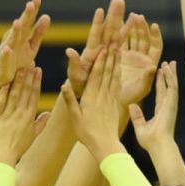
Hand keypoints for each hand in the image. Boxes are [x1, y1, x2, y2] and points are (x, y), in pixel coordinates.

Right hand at [0, 0, 50, 84]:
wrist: (1, 79)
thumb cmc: (16, 62)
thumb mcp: (31, 47)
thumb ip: (38, 33)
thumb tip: (47, 16)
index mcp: (21, 36)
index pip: (28, 21)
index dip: (33, 10)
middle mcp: (13, 40)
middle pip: (21, 27)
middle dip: (25, 16)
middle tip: (30, 4)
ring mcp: (7, 50)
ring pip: (11, 40)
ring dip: (14, 32)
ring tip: (18, 22)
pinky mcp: (2, 63)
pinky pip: (4, 57)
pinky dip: (5, 53)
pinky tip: (8, 49)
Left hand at [0, 67, 45, 165]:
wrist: (0, 159)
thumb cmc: (16, 149)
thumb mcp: (31, 137)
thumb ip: (40, 124)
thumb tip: (48, 114)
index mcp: (29, 119)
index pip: (34, 96)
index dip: (36, 82)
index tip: (38, 70)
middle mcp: (19, 116)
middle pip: (25, 92)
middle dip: (28, 77)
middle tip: (30, 62)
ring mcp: (7, 116)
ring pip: (14, 95)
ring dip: (17, 81)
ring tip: (20, 68)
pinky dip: (2, 92)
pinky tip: (5, 81)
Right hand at [61, 44, 124, 160]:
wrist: (104, 144)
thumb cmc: (87, 133)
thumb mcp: (75, 117)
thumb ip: (70, 100)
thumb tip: (64, 85)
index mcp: (91, 97)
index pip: (96, 75)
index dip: (100, 60)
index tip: (103, 47)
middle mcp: (102, 95)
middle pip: (107, 72)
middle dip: (110, 56)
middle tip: (114, 41)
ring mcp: (110, 99)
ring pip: (113, 76)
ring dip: (115, 61)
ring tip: (118, 48)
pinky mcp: (115, 103)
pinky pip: (117, 86)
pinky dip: (118, 75)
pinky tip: (120, 67)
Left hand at [65, 0, 124, 95]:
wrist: (84, 89)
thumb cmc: (77, 83)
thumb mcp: (74, 74)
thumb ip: (73, 63)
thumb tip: (69, 50)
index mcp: (91, 52)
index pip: (95, 35)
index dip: (97, 24)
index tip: (100, 11)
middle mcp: (100, 48)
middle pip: (108, 29)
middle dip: (113, 15)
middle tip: (118, 1)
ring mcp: (107, 50)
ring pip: (116, 32)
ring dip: (122, 20)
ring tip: (126, 7)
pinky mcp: (114, 55)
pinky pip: (123, 41)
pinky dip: (128, 31)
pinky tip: (134, 21)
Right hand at [118, 13, 162, 105]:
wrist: (114, 102)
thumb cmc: (130, 99)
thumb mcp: (140, 90)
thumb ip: (147, 78)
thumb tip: (154, 67)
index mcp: (149, 64)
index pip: (156, 46)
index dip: (155, 36)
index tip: (153, 25)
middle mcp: (141, 59)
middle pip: (144, 40)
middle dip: (142, 28)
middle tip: (139, 17)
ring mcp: (130, 57)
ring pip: (133, 39)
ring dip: (132, 27)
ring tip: (130, 16)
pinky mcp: (119, 57)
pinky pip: (121, 43)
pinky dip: (120, 33)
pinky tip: (118, 23)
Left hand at [129, 61, 179, 152]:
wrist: (157, 145)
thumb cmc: (150, 141)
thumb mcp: (140, 126)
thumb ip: (137, 116)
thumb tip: (131, 106)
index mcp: (160, 110)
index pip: (160, 93)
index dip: (160, 82)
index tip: (159, 72)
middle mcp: (167, 106)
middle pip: (168, 86)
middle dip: (168, 75)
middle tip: (168, 63)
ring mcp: (171, 104)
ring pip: (172, 84)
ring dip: (171, 73)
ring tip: (170, 62)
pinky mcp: (172, 104)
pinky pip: (172, 87)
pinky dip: (170, 77)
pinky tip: (168, 69)